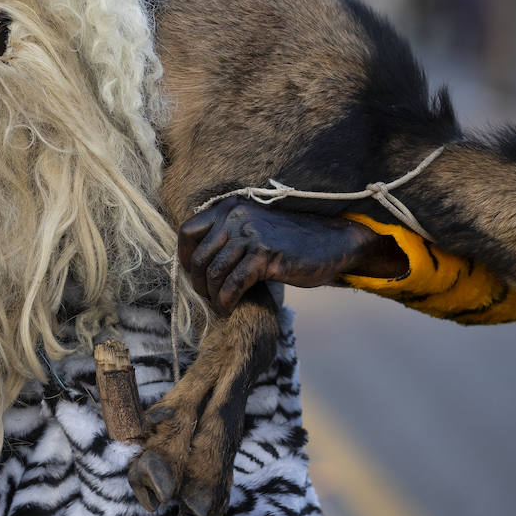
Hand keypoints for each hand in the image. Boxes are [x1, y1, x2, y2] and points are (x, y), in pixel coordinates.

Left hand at [178, 198, 404, 314]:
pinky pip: (233, 284)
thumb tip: (195, 262)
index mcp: (230, 207)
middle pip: (198, 257)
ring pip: (213, 273)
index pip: (188, 231)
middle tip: (207, 297)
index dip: (183, 257)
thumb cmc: (291, 241)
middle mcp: (236, 216)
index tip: (192, 276)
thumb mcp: (254, 227)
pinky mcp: (264, 254)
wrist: (332, 242)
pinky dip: (226, 301)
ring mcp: (250, 234)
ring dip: (213, 296)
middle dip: (198, 283)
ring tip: (220, 305)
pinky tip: (229, 308)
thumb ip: (227, 235)